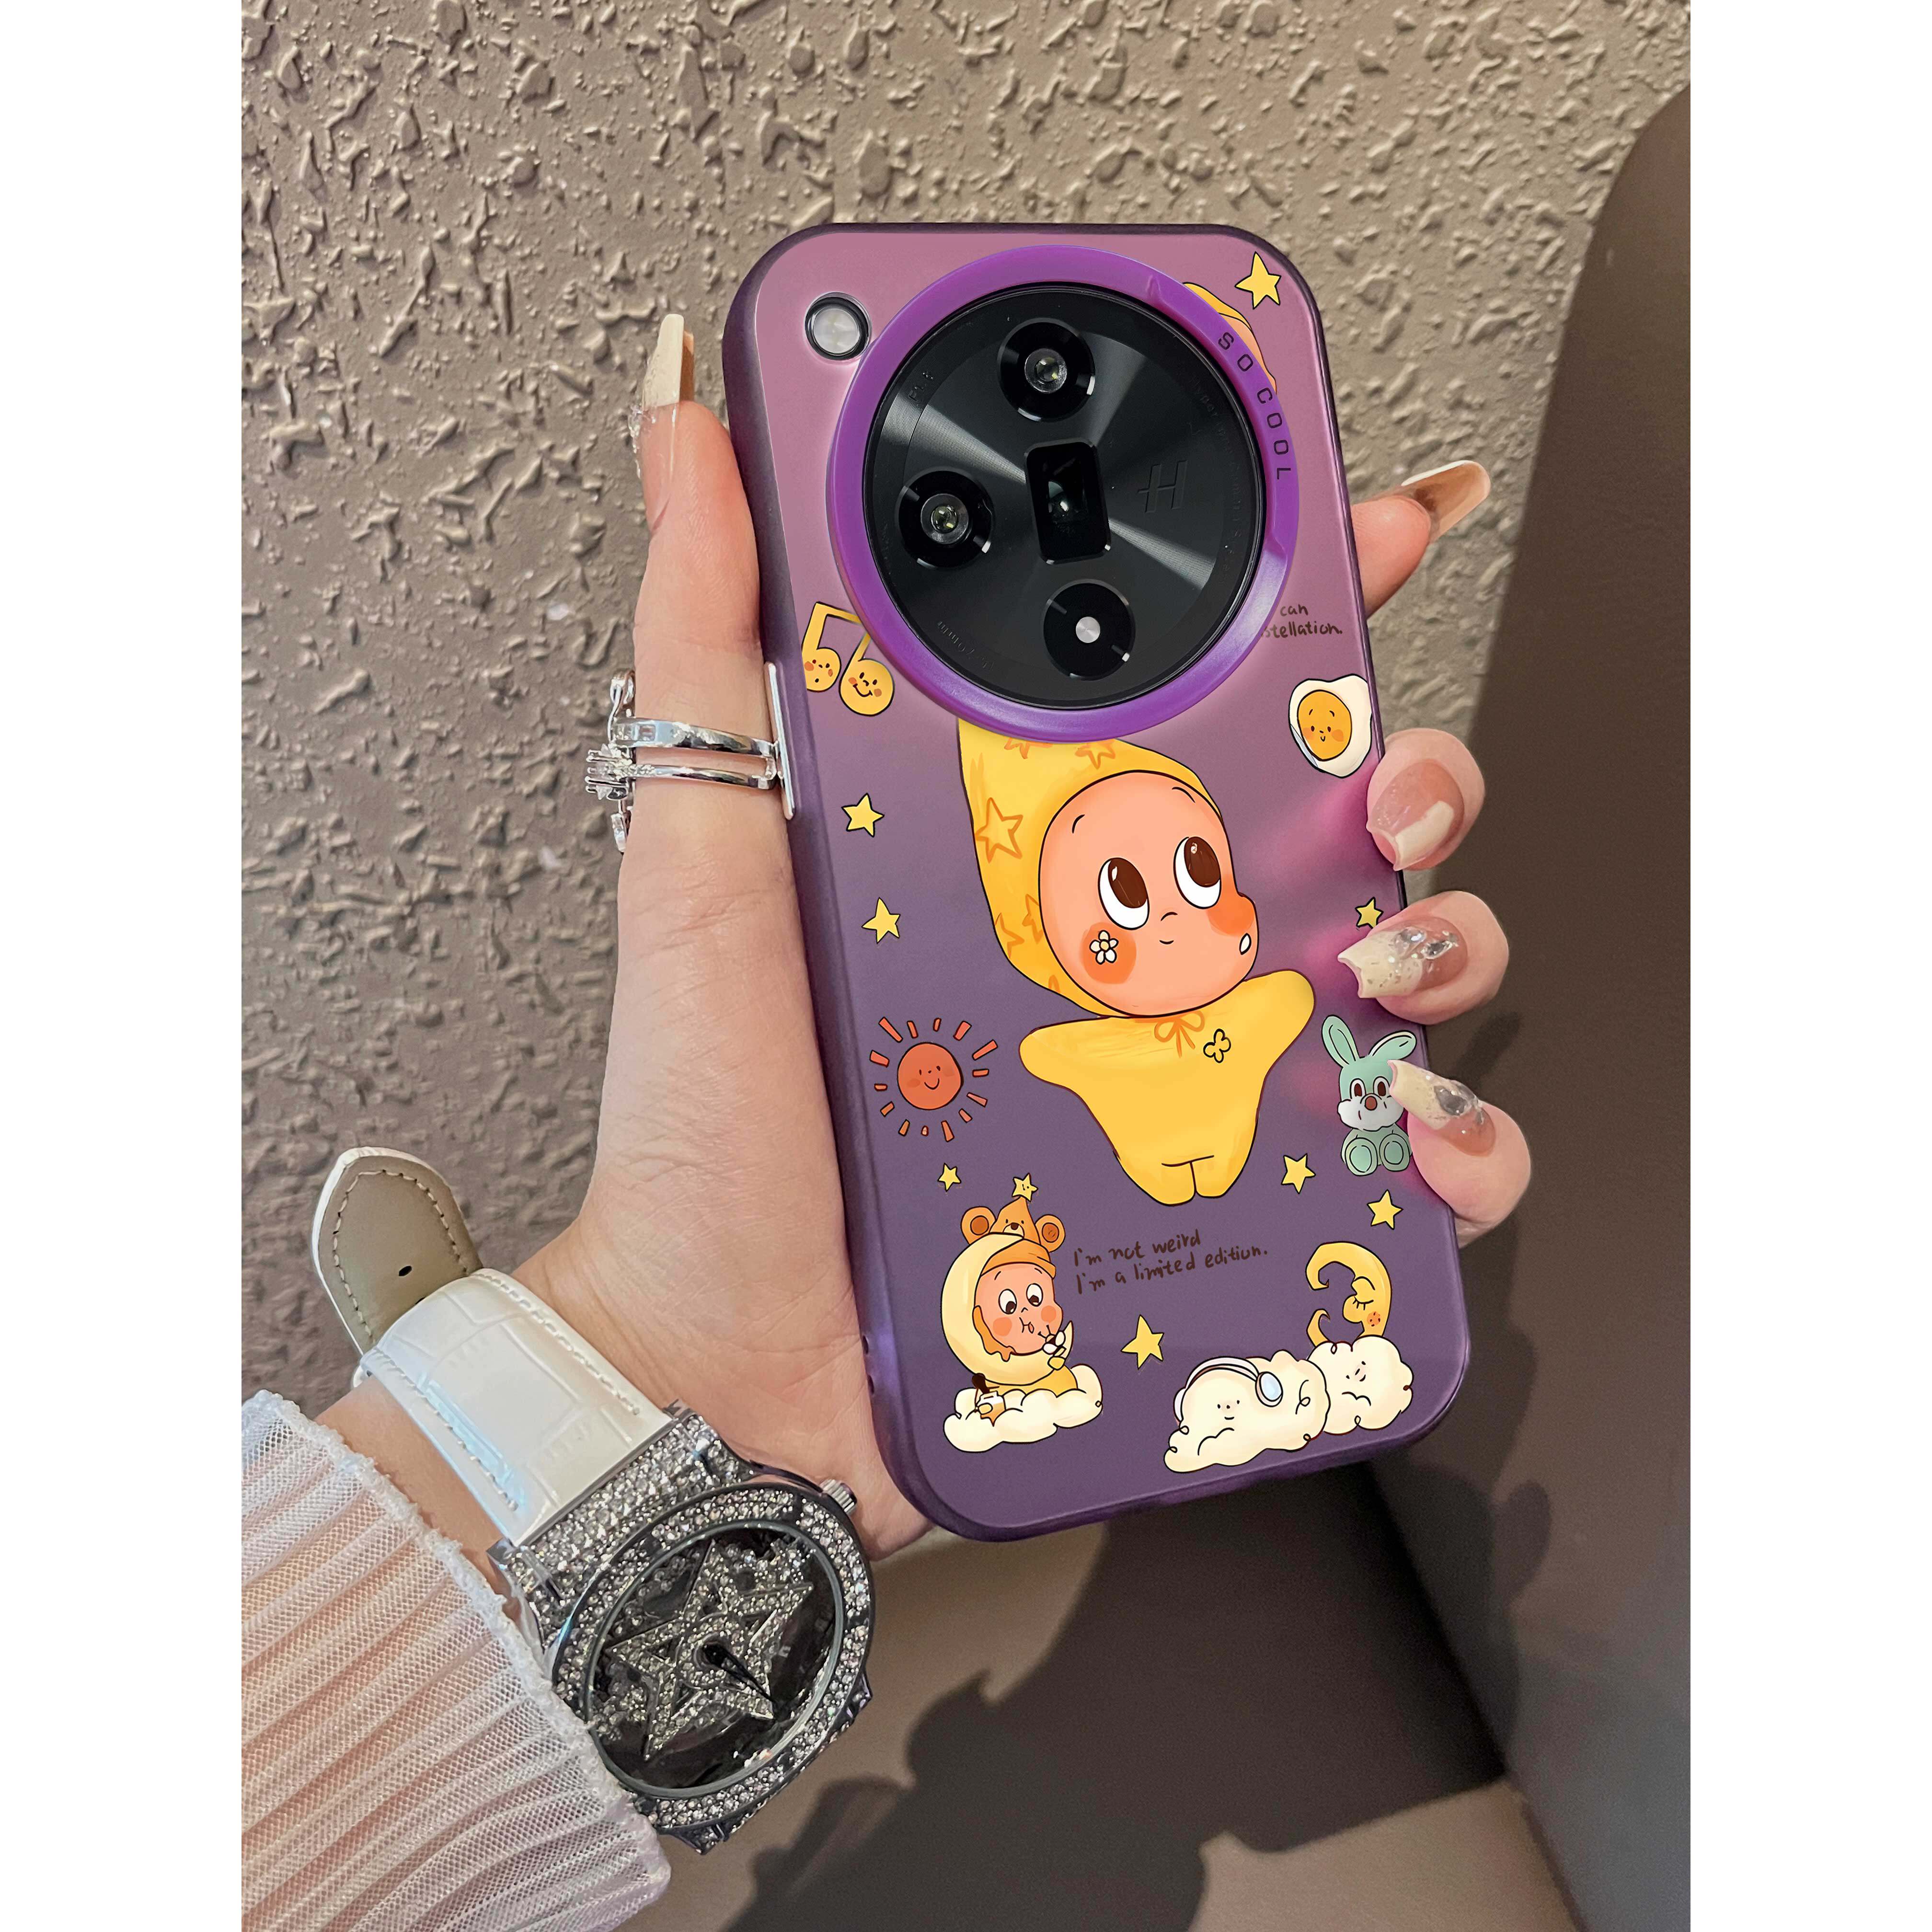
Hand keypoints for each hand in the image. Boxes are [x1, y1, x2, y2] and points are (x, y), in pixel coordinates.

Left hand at [504, 406, 1532, 1569]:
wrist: (722, 1352)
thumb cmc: (710, 1108)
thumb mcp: (709, 836)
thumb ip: (710, 624)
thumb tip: (684, 409)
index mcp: (1039, 841)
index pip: (1199, 688)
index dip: (1306, 593)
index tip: (1363, 521)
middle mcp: (1135, 947)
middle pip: (1340, 822)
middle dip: (1415, 772)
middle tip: (1381, 789)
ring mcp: (1190, 1077)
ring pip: (1399, 976)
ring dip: (1448, 942)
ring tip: (1378, 963)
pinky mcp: (1222, 1207)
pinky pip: (1387, 1170)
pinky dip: (1444, 1148)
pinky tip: (1411, 1136)